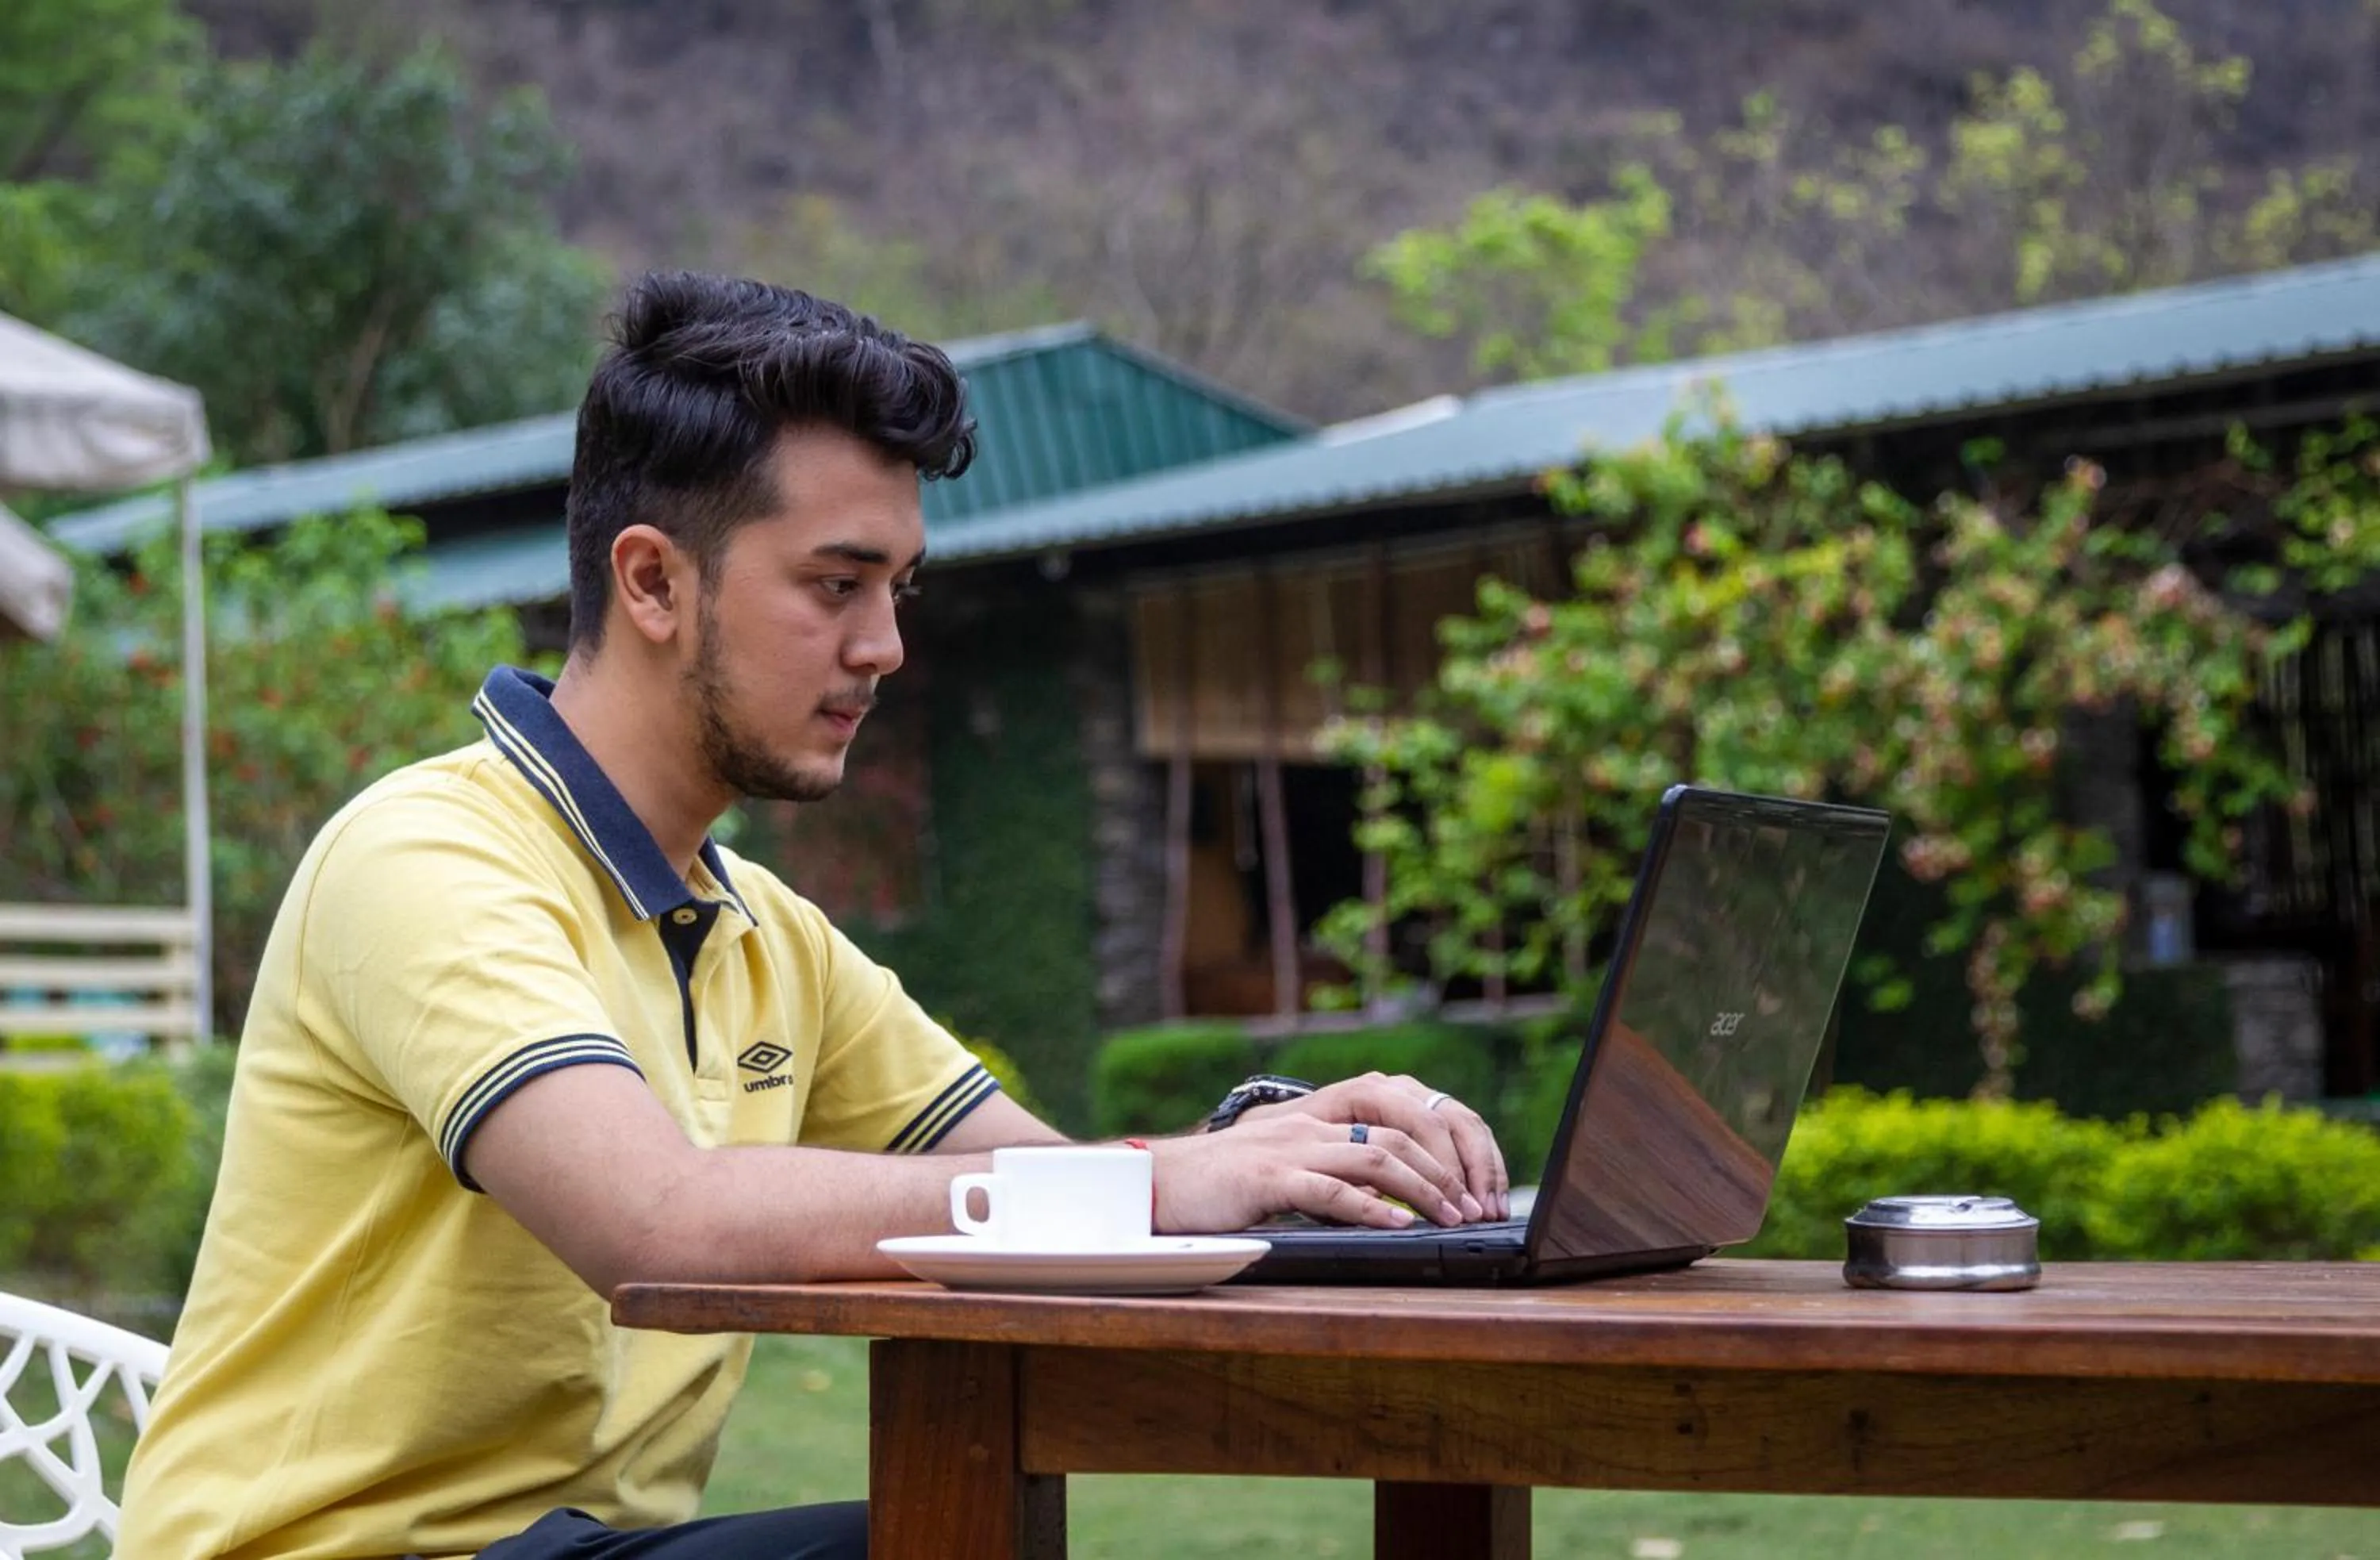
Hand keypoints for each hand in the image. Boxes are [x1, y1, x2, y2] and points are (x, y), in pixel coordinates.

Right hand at [1145, 1109, 1482, 1234]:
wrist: (1158, 1181)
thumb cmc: (1220, 1184)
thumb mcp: (1287, 1173)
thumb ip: (1331, 1177)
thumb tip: (1385, 1201)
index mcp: (1318, 1119)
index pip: (1397, 1120)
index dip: (1439, 1152)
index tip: (1467, 1188)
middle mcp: (1310, 1124)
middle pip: (1398, 1135)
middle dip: (1444, 1172)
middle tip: (1473, 1208)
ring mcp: (1290, 1147)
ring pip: (1375, 1157)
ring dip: (1422, 1190)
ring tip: (1450, 1218)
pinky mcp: (1268, 1177)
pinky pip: (1330, 1188)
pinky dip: (1370, 1208)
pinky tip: (1397, 1225)